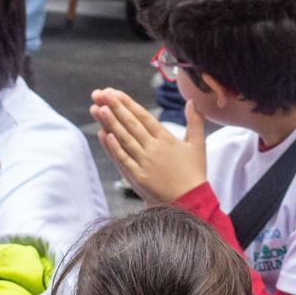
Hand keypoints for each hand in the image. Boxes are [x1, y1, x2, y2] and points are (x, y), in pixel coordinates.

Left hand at [91, 87, 206, 204]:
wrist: (191, 201)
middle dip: (115, 107)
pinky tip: (104, 135)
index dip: (128, 104)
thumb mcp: (198, 145)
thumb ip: (195, 122)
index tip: (115, 93)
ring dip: (110, 123)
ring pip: (124, 139)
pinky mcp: (139, 177)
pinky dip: (114, 148)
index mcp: (166, 138)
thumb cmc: (194, 173)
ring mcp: (145, 163)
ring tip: (97, 108)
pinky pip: (124, 160)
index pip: (143, 117)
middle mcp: (154, 148)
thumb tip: (193, 101)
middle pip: (131, 124)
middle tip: (100, 94)